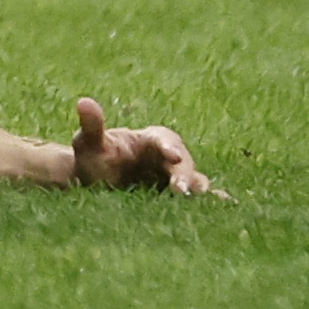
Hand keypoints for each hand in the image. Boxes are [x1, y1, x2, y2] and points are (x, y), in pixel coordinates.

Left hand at [67, 96, 217, 195]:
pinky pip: (195, 197)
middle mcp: (166, 157)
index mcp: (148, 140)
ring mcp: (172, 178)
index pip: (163, 139)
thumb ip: (91, 125)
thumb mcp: (89, 143)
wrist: (97, 182)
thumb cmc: (94, 158)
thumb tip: (83, 102)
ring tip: (196, 198)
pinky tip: (224, 206)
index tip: (172, 156)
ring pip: (192, 179)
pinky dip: (209, 200)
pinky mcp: (174, 197)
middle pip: (182, 161)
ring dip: (196, 188)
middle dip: (183, 174)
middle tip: (180, 191)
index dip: (169, 147)